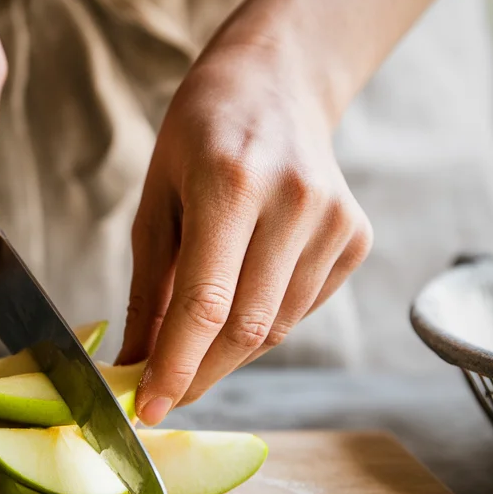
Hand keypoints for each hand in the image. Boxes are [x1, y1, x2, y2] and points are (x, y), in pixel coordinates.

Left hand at [118, 33, 372, 423]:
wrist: (275, 84)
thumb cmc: (199, 138)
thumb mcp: (156, 202)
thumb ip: (148, 289)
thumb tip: (136, 365)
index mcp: (231, 184)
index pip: (205, 304)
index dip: (176, 367)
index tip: (147, 409)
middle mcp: (293, 201)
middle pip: (246, 328)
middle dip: (199, 375)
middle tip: (165, 398)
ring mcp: (334, 220)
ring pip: (278, 328)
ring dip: (228, 355)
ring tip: (194, 350)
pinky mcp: (356, 237)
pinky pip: (301, 310)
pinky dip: (262, 327)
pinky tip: (240, 306)